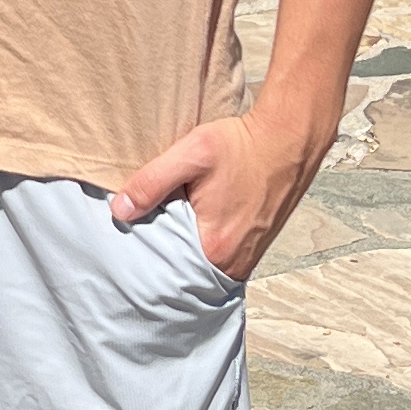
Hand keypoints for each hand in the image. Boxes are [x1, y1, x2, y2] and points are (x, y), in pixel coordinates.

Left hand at [110, 105, 331, 283]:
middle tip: (144, 236)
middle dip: (163, 258)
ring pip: (202, 266)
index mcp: (215, 246)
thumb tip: (120, 211)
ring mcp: (249, 257)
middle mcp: (235, 261)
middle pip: (184, 272)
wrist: (290, 137)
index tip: (130, 244)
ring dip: (184, 252)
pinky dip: (202, 247)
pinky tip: (192, 226)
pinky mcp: (256, 246)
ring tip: (166, 230)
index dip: (145, 256)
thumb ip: (152, 183)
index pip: (166, 269)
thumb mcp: (192, 153)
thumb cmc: (244, 145)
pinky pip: (220, 258)